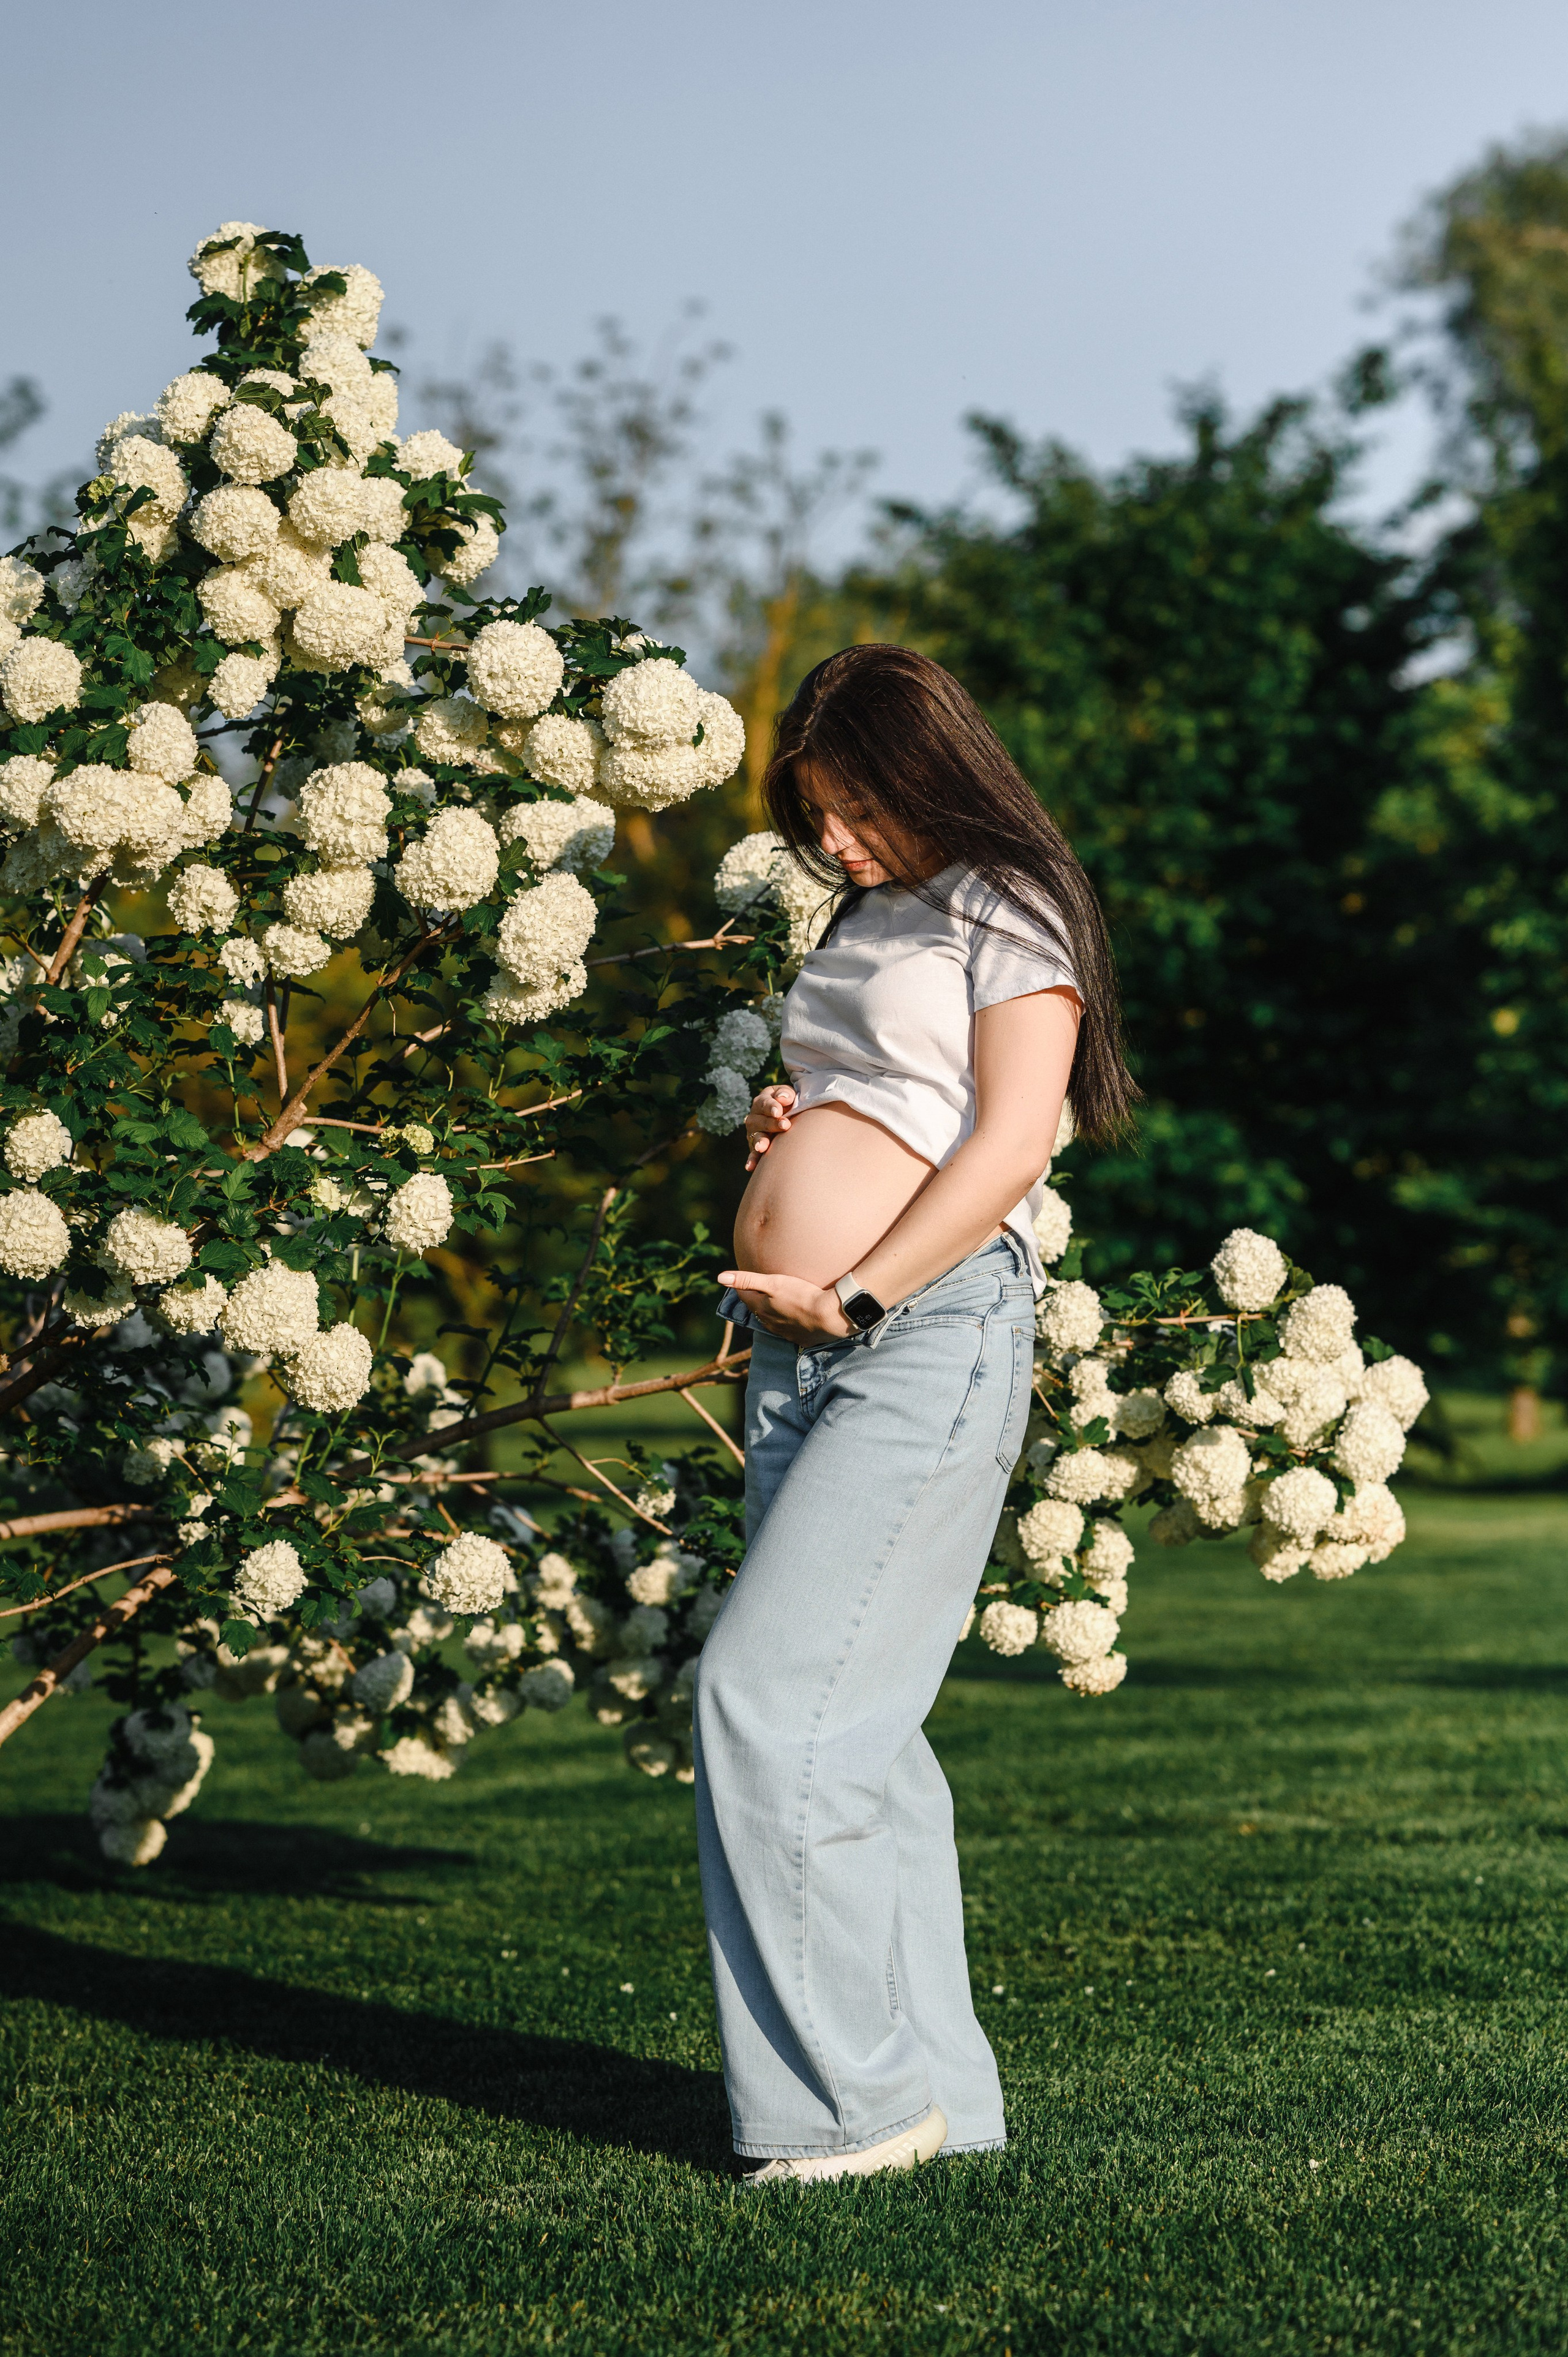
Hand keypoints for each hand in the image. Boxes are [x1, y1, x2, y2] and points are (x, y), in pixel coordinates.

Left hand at [718, 1268, 852, 1345]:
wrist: (829, 1316)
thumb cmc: (801, 1295)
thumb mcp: (773, 1282)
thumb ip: (747, 1280)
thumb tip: (719, 1278)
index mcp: (760, 1308)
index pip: (743, 1295)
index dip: (742, 1285)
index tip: (745, 1278)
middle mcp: (768, 1323)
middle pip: (756, 1309)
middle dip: (756, 1299)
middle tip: (760, 1288)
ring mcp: (783, 1332)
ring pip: (770, 1321)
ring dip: (770, 1312)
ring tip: (776, 1302)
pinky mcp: (799, 1338)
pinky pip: (787, 1330)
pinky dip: (786, 1322)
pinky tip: (793, 1317)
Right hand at [743, 1084, 796, 1172]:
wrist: (790, 1116)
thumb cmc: (790, 1103)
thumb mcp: (788, 1095)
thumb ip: (786, 1094)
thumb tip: (782, 1098)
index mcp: (762, 1102)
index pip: (764, 1103)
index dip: (771, 1107)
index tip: (778, 1111)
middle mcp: (754, 1118)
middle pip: (760, 1121)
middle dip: (772, 1124)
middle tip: (785, 1125)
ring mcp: (754, 1134)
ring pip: (755, 1138)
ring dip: (759, 1142)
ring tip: (762, 1147)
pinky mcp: (756, 1147)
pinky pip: (753, 1155)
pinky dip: (752, 1160)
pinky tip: (750, 1167)